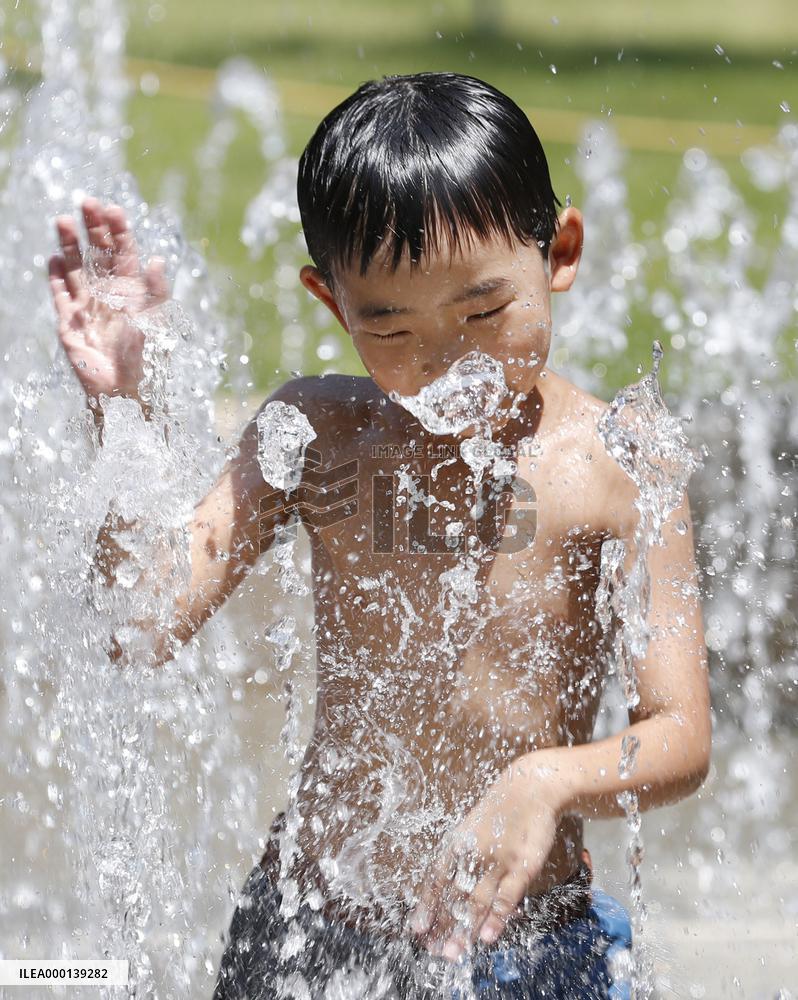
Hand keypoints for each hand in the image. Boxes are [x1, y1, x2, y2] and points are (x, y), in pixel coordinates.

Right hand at [47, 197, 169, 406]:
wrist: (126, 391)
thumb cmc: (147, 359)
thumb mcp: (158, 322)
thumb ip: (157, 291)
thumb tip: (157, 259)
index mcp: (132, 290)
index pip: (123, 252)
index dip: (118, 230)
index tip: (112, 209)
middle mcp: (108, 293)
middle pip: (97, 253)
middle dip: (92, 228)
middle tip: (85, 202)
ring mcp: (87, 305)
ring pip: (75, 267)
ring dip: (68, 244)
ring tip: (61, 220)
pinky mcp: (70, 323)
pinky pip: (60, 295)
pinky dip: (55, 277)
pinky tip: (52, 259)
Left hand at [407, 767, 560, 960]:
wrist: (531, 789)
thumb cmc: (501, 814)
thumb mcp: (476, 831)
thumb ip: (465, 859)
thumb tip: (450, 890)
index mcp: (458, 844)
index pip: (436, 878)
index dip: (426, 903)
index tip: (417, 928)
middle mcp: (474, 854)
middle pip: (454, 895)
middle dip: (443, 925)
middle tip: (434, 951)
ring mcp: (498, 861)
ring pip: (477, 901)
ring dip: (465, 929)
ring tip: (454, 952)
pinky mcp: (522, 866)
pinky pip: (506, 896)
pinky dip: (496, 917)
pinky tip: (487, 936)